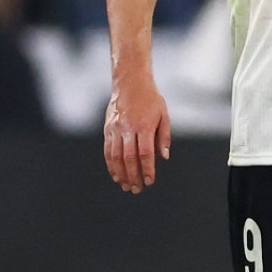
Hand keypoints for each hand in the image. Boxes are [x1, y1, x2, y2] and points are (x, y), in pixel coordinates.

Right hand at [103, 75, 170, 193]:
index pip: (145, 153)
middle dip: (133, 176)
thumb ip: (164, 137)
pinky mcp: (107, 129)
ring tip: (126, 186)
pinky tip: (116, 175)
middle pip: (129, 158)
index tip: (150, 181)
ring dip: (121, 174)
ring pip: (115, 157)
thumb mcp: (163, 114)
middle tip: (138, 189)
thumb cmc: (150, 98)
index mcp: (144, 125)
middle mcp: (127, 128)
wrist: (130, 82)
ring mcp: (115, 129)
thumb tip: (164, 157)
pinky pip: (107, 150)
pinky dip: (111, 165)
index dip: (147, 169)